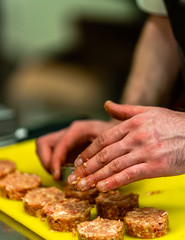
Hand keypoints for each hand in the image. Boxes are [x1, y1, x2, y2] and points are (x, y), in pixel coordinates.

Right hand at [36, 119, 116, 179]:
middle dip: (46, 161)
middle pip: (43, 143)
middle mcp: (69, 132)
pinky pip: (51, 153)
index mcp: (78, 130)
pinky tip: (64, 173)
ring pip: (44, 147)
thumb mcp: (109, 143)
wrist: (116, 131)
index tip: (57, 175)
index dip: (55, 160)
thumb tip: (85, 171)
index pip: (60, 144)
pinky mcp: (66, 146)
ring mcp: (66, 139)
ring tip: (59, 175)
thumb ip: (97, 153)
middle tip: (56, 175)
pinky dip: (53, 164)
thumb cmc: (114, 136)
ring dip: (47, 162)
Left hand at [68, 101, 184, 191]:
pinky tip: (102, 188)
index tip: (78, 161)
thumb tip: (106, 104)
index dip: (88, 151)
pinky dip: (114, 182)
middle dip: (87, 167)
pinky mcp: (155, 166)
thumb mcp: (148, 111)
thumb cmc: (171, 123)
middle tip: (74, 177)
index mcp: (132, 124)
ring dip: (96, 177)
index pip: (103, 139)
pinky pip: (130, 175)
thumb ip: (124, 110)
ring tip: (83, 185)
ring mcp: (145, 152)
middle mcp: (136, 137)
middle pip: (105, 154)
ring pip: (114, 166)